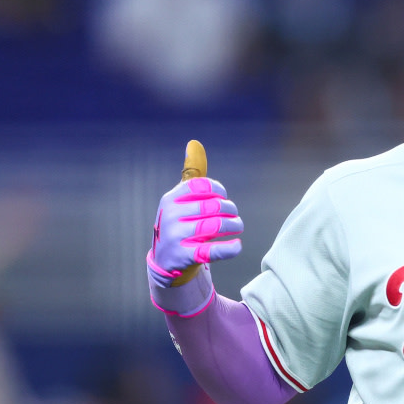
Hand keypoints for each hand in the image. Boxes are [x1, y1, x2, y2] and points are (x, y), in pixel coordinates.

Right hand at [147, 140, 242, 288]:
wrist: (166, 259)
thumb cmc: (179, 223)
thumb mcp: (181, 199)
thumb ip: (192, 174)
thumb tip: (194, 143)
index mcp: (172, 197)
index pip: (203, 186)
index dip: (219, 190)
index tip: (223, 197)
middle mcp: (172, 215)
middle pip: (213, 206)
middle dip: (230, 210)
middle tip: (235, 216)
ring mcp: (176, 236)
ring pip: (215, 226)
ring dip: (233, 226)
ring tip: (237, 227)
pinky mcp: (184, 256)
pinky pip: (211, 251)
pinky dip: (228, 248)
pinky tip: (237, 246)